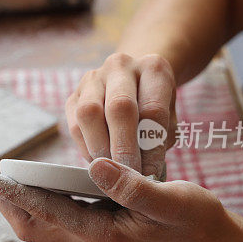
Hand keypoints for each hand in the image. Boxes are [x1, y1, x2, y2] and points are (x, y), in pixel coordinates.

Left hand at [0, 158, 230, 241]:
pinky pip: (56, 218)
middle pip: (32, 225)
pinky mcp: (98, 231)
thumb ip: (132, 185)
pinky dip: (38, 201)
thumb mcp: (170, 199)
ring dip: (18, 200)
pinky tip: (35, 179)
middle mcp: (91, 241)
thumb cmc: (195, 219)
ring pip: (41, 224)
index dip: (13, 191)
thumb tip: (95, 165)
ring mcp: (93, 239)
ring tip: (0, 173)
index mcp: (102, 235)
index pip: (44, 212)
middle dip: (5, 199)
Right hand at [65, 53, 176, 178]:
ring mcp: (93, 78)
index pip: (152, 110)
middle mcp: (121, 66)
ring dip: (101, 148)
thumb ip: (159, 142)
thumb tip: (144, 175)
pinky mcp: (74, 95)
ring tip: (112, 170)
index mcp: (153, 69)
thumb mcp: (168, 120)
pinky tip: (100, 161)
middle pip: (119, 107)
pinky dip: (87, 148)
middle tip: (128, 175)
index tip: (150, 173)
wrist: (135, 83)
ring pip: (89, 113)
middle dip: (123, 148)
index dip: (151, 147)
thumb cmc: (154, 107)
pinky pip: (75, 125)